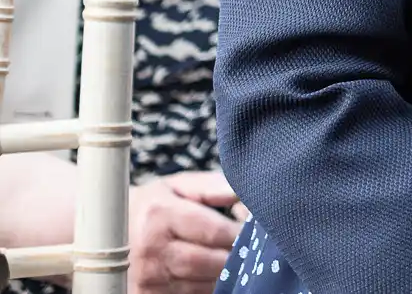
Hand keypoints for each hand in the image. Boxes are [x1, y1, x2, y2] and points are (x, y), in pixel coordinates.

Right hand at [129, 172, 242, 293]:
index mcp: (159, 216)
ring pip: (204, 285)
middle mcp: (151, 251)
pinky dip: (206, 288)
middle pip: (212, 263)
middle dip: (237, 256)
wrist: (98, 236)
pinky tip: (213, 275)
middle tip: (250, 249)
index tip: (254, 229)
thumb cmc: (149, 207)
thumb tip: (243, 193)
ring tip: (232, 260)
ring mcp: (146, 281)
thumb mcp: (176, 186)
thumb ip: (212, 187)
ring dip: (225, 275)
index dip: (241, 233)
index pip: (216, 232)